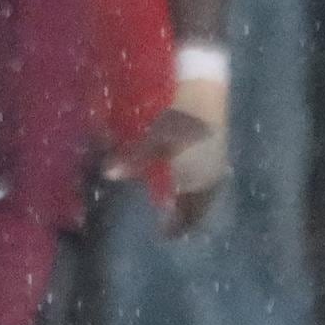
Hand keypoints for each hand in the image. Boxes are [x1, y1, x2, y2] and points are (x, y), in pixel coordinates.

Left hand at [115, 106, 226, 235]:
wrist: (206, 89)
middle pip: (199, 207)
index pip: (191, 216)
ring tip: (173, 205)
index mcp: (199, 183)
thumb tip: (108, 175)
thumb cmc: (181, 118)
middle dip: (185, 217)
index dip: (178, 228)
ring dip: (190, 202)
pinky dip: (194, 186)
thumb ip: (133, 160)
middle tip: (169, 224)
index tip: (164, 236)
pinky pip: (206, 179)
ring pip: (204, 193)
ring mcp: (216, 165)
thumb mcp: (155, 140)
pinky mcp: (217, 150)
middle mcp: (211, 179)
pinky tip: (182, 179)